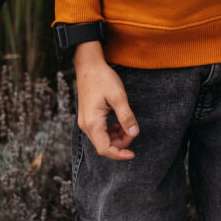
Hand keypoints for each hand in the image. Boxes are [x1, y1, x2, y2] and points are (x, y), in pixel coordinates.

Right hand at [72, 42, 138, 160]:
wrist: (89, 66)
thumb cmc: (103, 79)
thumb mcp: (118, 97)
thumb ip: (126, 117)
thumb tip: (134, 134)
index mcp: (92, 123)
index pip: (105, 149)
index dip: (119, 154)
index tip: (133, 154)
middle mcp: (86, 126)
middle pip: (103, 146)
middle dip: (120, 143)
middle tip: (133, 131)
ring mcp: (85, 122)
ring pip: (102, 139)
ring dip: (116, 137)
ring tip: (127, 125)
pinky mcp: (87, 118)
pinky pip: (99, 132)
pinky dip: (111, 131)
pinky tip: (120, 123)